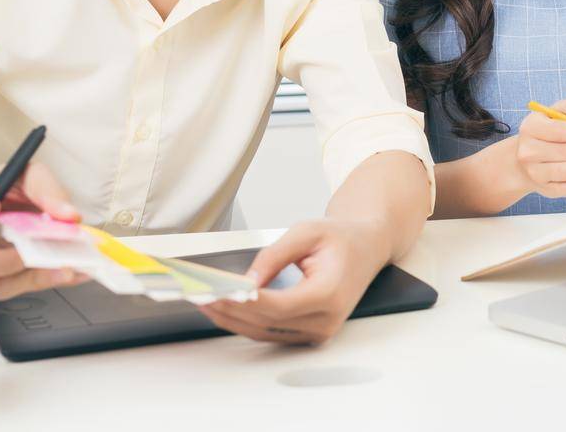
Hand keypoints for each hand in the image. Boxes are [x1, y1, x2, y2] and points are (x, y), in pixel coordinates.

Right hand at [0, 161, 87, 299]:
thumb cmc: (2, 188)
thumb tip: (69, 215)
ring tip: (66, 269)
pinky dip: (45, 280)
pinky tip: (74, 273)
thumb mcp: (19, 174)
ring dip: (32, 278)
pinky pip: (16, 287)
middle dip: (2, 261)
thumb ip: (42, 187)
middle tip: (33, 253)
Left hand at [197, 218, 389, 344]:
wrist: (366, 249)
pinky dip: (245, 322)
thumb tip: (245, 281)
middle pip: (266, 323)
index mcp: (330, 293)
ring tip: (204, 301)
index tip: (218, 292)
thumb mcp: (307, 232)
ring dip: (232, 319)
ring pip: (264, 332)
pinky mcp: (309, 334)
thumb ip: (274, 256)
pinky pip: (270, 332)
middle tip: (200, 295)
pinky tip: (225, 309)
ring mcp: (319, 332)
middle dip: (229, 310)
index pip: (279, 306)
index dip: (245, 301)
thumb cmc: (340, 238)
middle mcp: (326, 320)